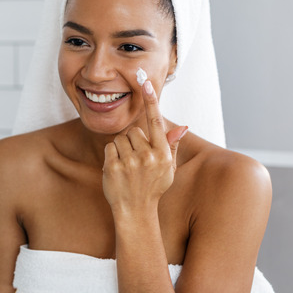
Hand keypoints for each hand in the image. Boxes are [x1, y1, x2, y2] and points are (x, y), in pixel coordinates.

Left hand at [102, 79, 187, 214]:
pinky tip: (118, 170)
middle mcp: (148, 156)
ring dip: (122, 148)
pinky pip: (110, 147)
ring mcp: (130, 162)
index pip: (156, 121)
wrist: (136, 211)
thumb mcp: (168, 168)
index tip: (145, 81)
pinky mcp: (113, 166)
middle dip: (133, 142)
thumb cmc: (153, 187)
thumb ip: (172, 145)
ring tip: (128, 166)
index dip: (151, 100)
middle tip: (136, 161)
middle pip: (134, 131)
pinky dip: (111, 156)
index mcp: (163, 154)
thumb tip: (182, 126)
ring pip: (121, 138)